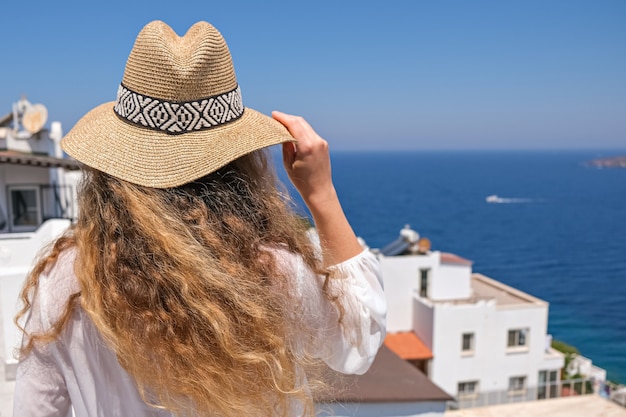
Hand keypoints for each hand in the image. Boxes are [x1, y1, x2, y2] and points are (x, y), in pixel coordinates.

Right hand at [272, 111, 362, 264]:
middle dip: (288, 118)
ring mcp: (322, 143)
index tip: (273, 114)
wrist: (320, 191)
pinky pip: (310, 133)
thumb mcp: (288, 164)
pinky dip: (301, 130)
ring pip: (306, 126)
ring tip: (282, 124)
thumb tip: (282, 133)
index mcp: (307, 146)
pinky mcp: (324, 146)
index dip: (283, 118)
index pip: (294, 124)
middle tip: (276, 118)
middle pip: (300, 122)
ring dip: (294, 123)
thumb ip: (286, 146)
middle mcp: (317, 141)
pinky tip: (293, 133)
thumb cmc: (302, 181)